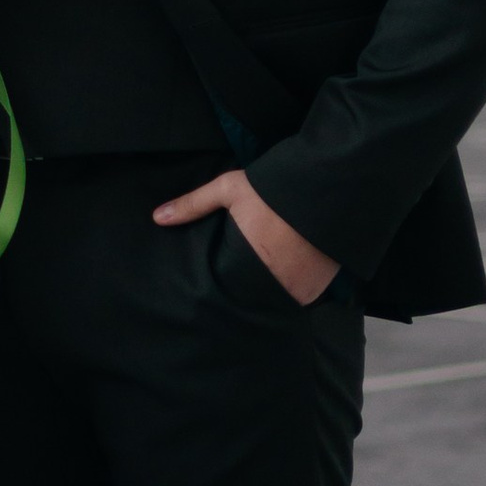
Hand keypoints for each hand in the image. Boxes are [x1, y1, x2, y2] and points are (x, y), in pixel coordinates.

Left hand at [154, 168, 340, 306]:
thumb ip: (194, 204)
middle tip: (243, 279)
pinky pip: (303, 297)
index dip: (225, 287)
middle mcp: (276, 285)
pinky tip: (290, 274)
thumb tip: (157, 217)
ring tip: (267, 277)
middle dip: (248, 291)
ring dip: (273, 291)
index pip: (229, 290)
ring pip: (279, 299)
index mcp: (249, 266)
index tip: (220, 283)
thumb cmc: (273, 190)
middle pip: (254, 297)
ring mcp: (301, 290)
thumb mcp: (230, 190)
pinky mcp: (321, 287)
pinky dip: (295, 288)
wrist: (328, 186)